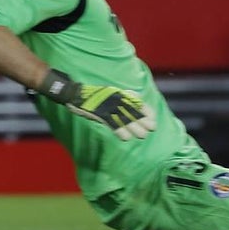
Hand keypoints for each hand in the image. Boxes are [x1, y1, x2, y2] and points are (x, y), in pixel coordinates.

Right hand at [38, 69, 155, 140]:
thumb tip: (137, 96)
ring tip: (142, 135)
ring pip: (124, 119)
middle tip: (151, 129)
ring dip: (134, 128)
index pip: (138, 103)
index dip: (147, 111)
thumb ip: (123, 95)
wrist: (75, 93)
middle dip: (143, 121)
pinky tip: (125, 138)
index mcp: (119, 94)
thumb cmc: (93, 94)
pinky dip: (119, 131)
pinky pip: (112, 124)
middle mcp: (115, 100)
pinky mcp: (99, 114)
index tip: (153, 120)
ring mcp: (108, 108)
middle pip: (133, 112)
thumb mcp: (111, 92)